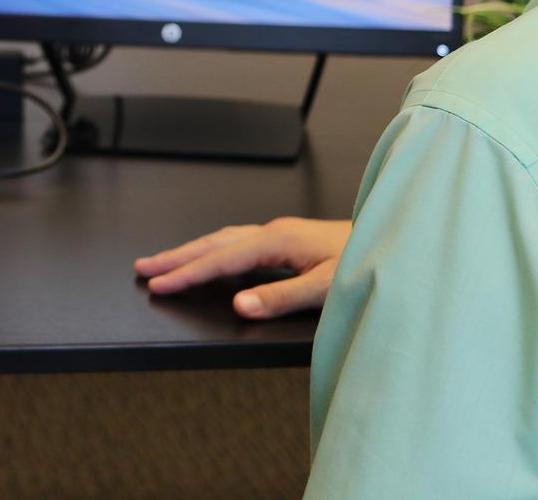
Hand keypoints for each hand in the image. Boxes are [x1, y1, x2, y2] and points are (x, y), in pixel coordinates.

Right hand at [134, 218, 351, 319]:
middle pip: (213, 243)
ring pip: (223, 239)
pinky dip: (213, 250)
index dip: (187, 273)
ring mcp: (279, 234)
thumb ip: (281, 297)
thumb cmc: (367, 262)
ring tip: (164, 262)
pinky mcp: (286, 240)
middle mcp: (274, 232)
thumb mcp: (327, 287)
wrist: (394, 238)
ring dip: (191, 251)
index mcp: (277, 240)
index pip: (221, 259)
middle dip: (176, 256)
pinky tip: (211, 257)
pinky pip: (237, 242)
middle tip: (142, 267)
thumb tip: (240, 305)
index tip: (158, 284)